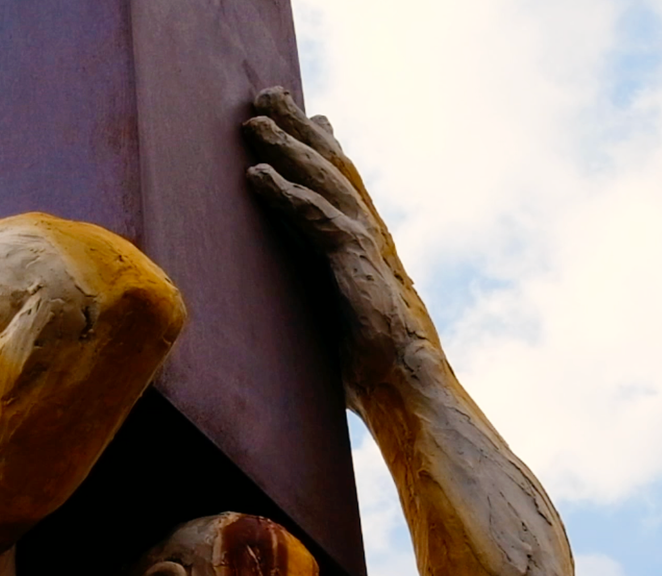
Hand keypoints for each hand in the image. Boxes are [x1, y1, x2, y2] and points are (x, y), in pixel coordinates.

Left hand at [243, 88, 439, 396]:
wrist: (408, 393)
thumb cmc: (373, 373)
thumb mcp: (337, 325)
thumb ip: (320, 303)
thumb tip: (295, 316)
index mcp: (366, 249)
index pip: (342, 186)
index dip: (323, 148)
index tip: (307, 116)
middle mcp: (369, 237)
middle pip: (332, 168)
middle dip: (299, 129)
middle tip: (269, 95)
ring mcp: (365, 246)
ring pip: (324, 182)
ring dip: (287, 148)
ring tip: (253, 122)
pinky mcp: (356, 264)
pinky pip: (315, 219)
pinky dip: (285, 194)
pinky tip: (257, 174)